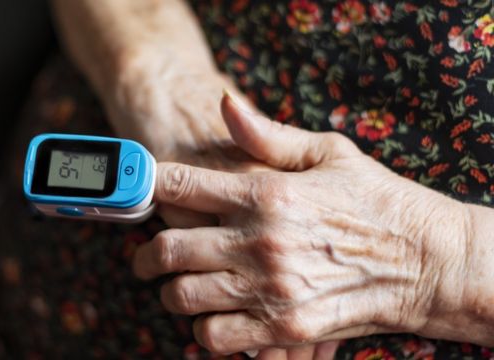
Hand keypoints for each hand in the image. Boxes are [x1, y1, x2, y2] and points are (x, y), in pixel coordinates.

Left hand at [133, 94, 473, 353]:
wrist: (425, 260)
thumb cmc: (374, 200)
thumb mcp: (326, 152)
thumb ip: (267, 134)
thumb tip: (224, 104)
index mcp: (264, 191)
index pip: (178, 185)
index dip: (148, 187)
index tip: (140, 195)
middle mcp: (259, 238)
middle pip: (167, 248)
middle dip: (145, 255)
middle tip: (146, 258)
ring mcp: (269, 286)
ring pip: (182, 296)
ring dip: (173, 292)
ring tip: (180, 287)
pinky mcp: (283, 326)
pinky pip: (213, 336)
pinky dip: (204, 329)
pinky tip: (214, 316)